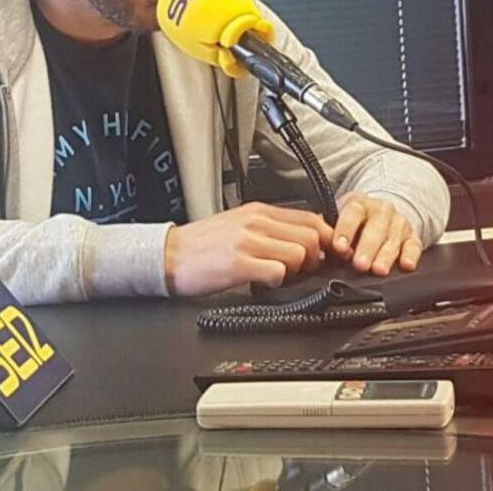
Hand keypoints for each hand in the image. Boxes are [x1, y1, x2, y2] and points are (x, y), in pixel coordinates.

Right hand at [164, 202, 332, 296]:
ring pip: (299, 254)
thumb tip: (303, 238)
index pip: (310, 218)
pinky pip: (278, 273)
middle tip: (301, 269)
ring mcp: (248, 242)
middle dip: (314, 257)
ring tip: (278, 275)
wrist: (168, 255)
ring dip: (296, 270)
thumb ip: (269, 227)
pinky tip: (263, 282)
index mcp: (258, 211)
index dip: (324, 239)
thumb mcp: (238, 223)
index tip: (323, 253)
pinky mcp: (239, 264)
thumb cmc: (201, 244)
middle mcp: (256, 222)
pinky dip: (278, 282)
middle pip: (311, 237)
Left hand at [331, 192, 421, 275]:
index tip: (339, 247)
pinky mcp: (413, 236)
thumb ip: (329, 231)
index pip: (352, 212)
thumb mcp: (338, 219)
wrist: (380, 214)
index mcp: (359, 203)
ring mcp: (399, 222)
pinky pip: (414, 246)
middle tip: (359, 264)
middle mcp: (381, 210)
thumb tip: (316, 248)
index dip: (345, 230)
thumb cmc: (354, 222)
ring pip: (393, 239)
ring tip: (378, 270)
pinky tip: (407, 265)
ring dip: (385, 256)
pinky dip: (411, 256)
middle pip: (375, 228)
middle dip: (367, 248)